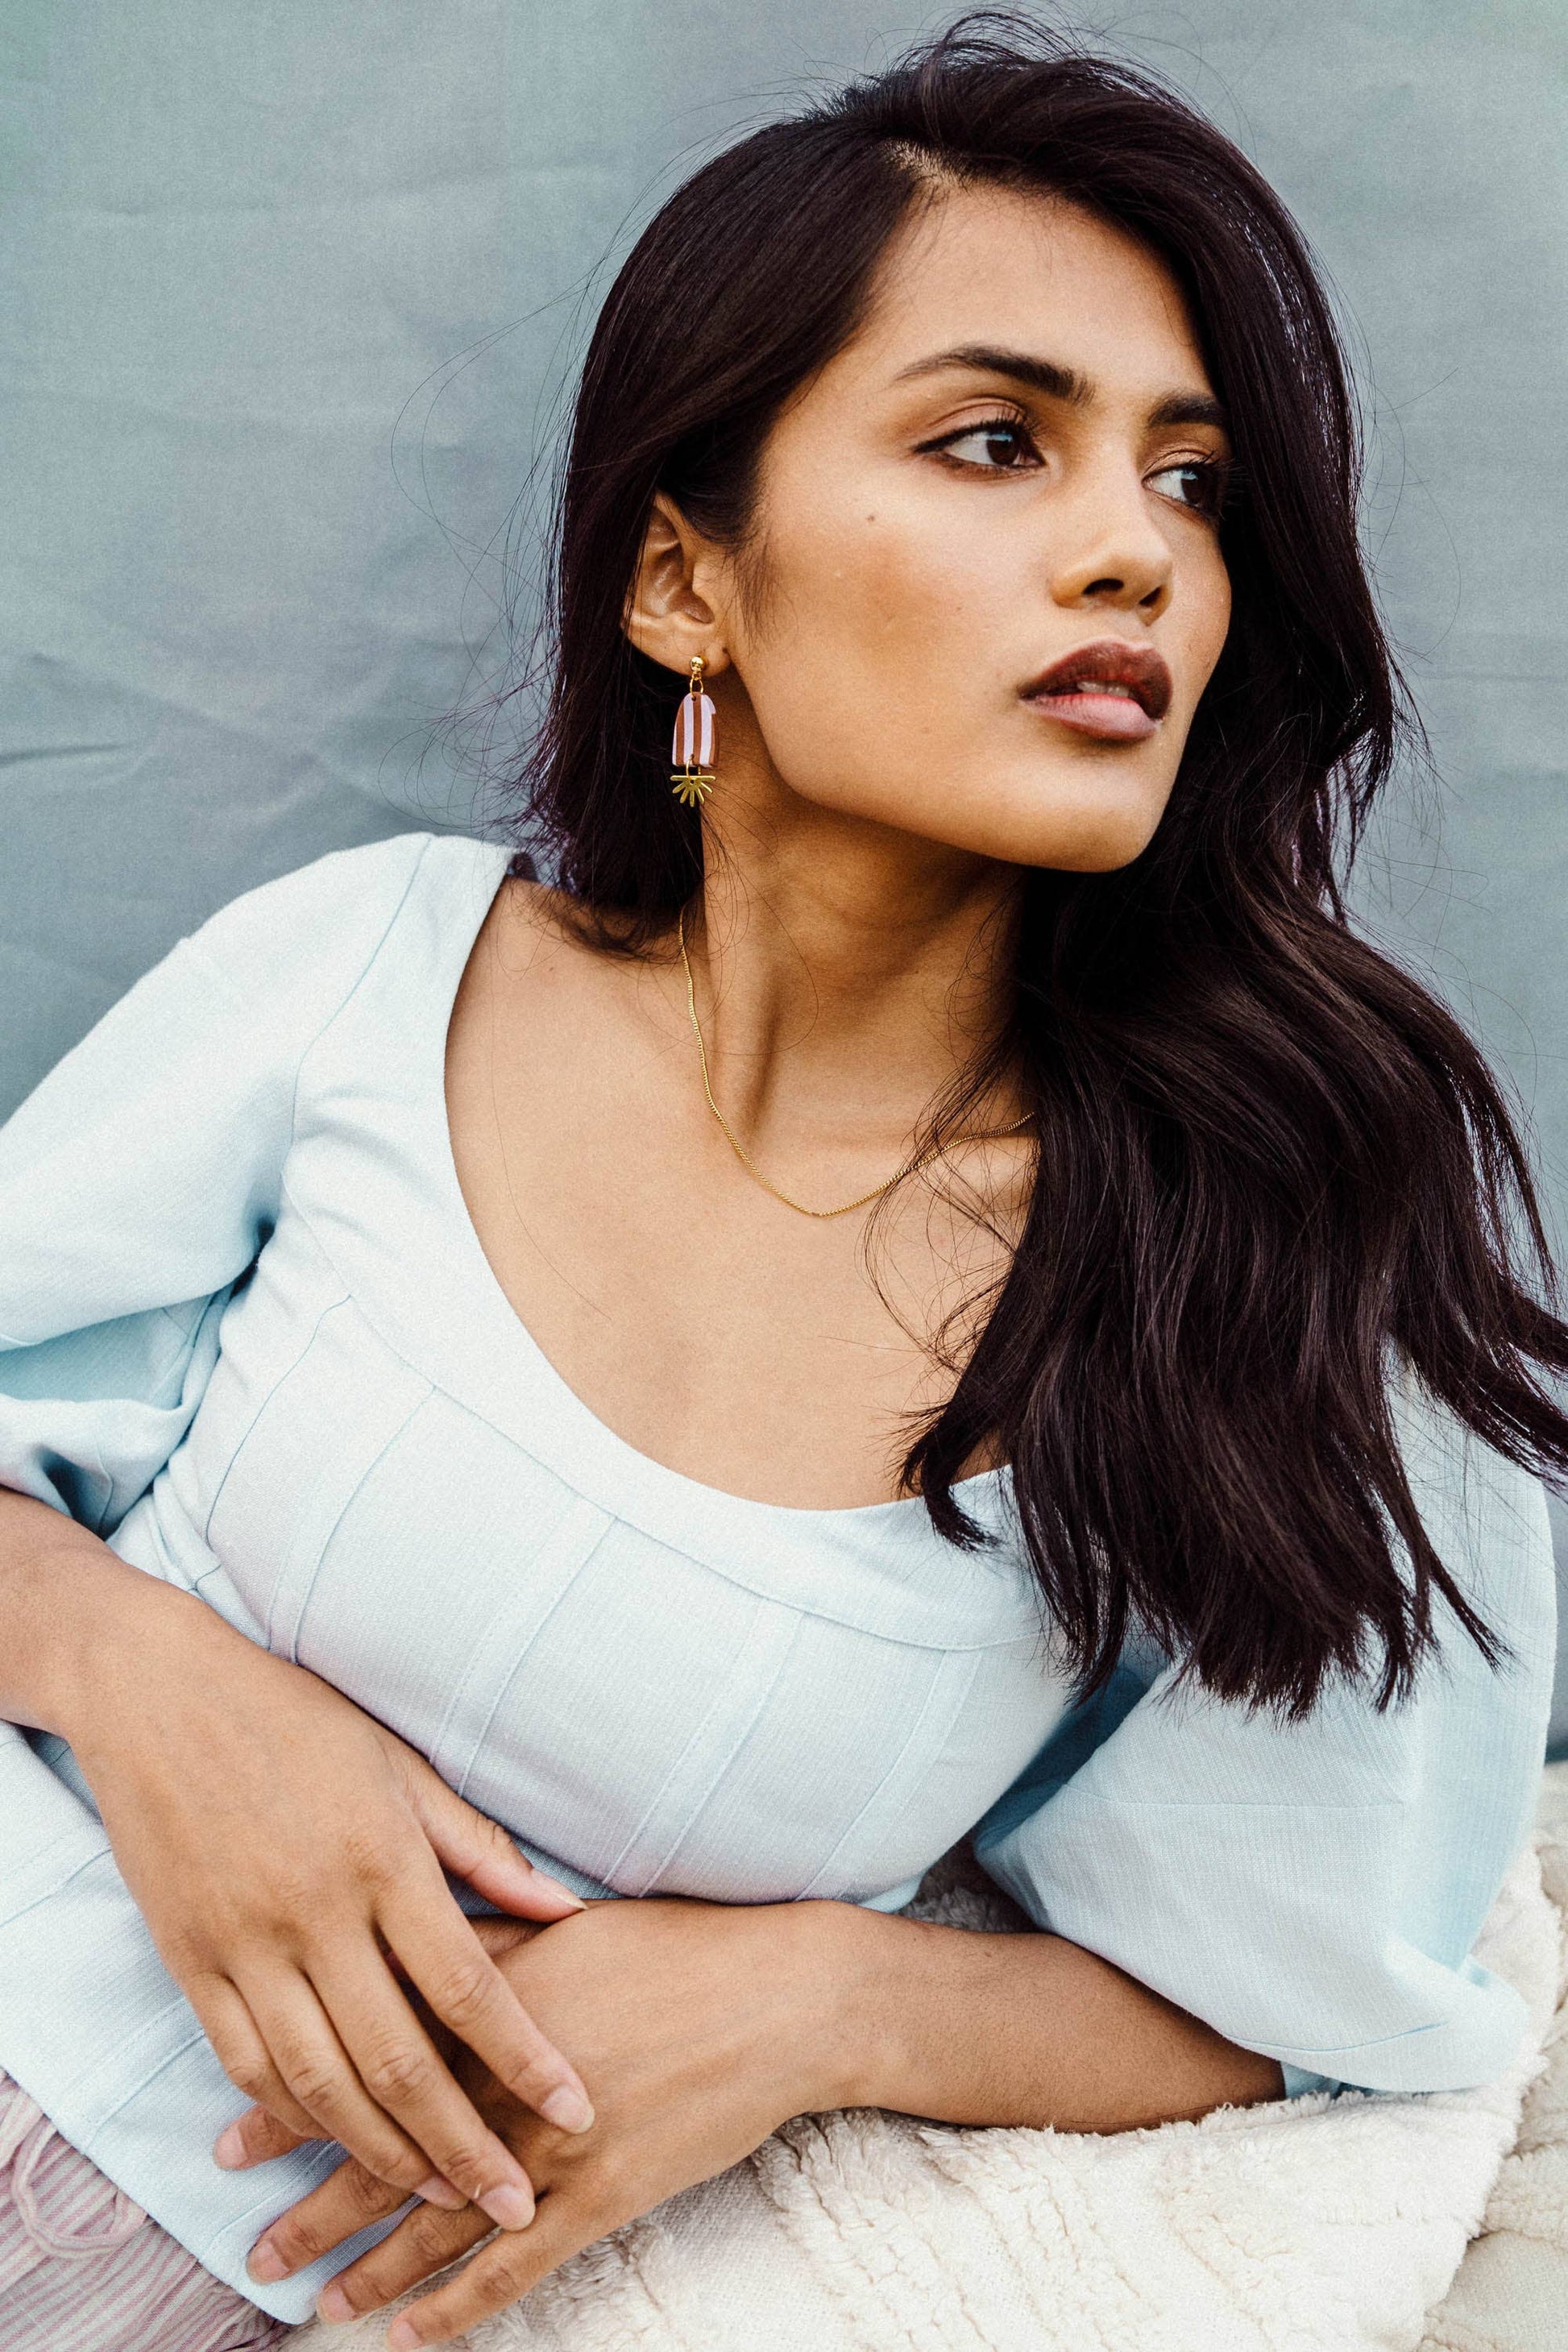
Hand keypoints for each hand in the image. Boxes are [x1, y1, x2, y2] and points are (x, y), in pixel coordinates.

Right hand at [63, 1578, 595, 2232]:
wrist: (159, 1695)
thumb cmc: (295, 1720)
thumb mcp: (399, 1766)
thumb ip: (479, 1848)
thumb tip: (565, 1912)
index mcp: (382, 1858)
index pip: (469, 1986)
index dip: (527, 2059)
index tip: (578, 2110)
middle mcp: (314, 1913)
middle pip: (399, 2060)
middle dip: (463, 2144)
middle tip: (515, 2202)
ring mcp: (245, 1944)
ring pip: (321, 2082)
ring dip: (384, 2151)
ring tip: (440, 2193)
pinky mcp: (190, 1961)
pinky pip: (246, 2064)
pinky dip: (294, 2115)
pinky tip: (338, 2140)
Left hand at [228, 1895, 876, 2344]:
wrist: (781, 1996)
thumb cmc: (676, 1946)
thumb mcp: (566, 1924)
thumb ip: (482, 1933)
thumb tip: (400, 1929)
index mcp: (487, 2003)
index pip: (364, 2061)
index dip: (293, 2105)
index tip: (230, 2135)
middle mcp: (504, 2078)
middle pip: (384, 2154)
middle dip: (309, 2204)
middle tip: (249, 2243)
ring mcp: (552, 2144)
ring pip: (437, 2224)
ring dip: (367, 2267)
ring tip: (312, 2303)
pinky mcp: (603, 2195)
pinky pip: (514, 2268)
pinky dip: (457, 2308)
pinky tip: (408, 2337)